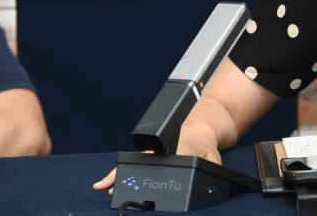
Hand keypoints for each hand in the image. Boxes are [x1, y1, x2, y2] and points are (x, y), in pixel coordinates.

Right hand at [92, 138, 221, 194]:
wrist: (199, 131)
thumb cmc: (204, 146)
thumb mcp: (212, 155)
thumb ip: (213, 165)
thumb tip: (212, 174)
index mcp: (175, 150)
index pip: (162, 160)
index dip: (151, 169)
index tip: (140, 176)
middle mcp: (161, 152)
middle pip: (141, 162)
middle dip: (124, 174)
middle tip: (108, 186)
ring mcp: (153, 154)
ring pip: (133, 164)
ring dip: (118, 175)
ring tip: (103, 186)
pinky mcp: (150, 156)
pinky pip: (133, 165)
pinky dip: (119, 174)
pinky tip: (106, 184)